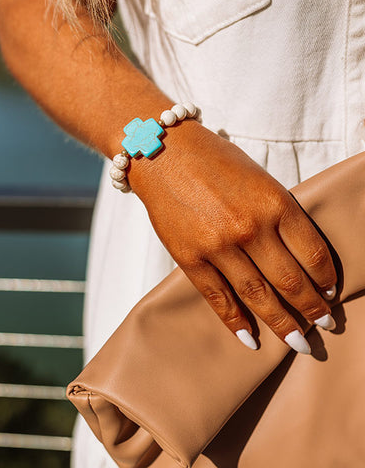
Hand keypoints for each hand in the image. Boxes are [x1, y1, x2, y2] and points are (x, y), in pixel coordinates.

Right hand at [129, 119, 336, 352]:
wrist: (163, 152)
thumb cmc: (216, 162)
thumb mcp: (260, 179)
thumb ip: (280, 215)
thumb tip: (301, 259)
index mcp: (275, 202)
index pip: (313, 254)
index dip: (326, 279)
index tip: (330, 294)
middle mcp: (251, 227)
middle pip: (291, 282)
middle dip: (313, 310)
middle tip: (325, 326)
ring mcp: (218, 245)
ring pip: (259, 297)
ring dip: (283, 325)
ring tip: (299, 342)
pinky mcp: (190, 257)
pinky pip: (219, 299)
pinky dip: (237, 323)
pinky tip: (252, 340)